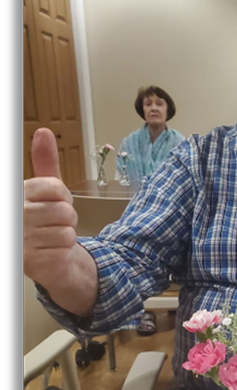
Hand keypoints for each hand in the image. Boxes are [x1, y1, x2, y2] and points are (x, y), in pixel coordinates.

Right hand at [24, 128, 78, 285]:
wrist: (44, 256)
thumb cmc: (44, 219)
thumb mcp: (46, 189)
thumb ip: (45, 162)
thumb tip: (44, 131)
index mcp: (18, 193)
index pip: (56, 188)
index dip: (64, 197)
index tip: (53, 203)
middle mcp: (16, 213)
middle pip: (65, 210)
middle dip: (68, 218)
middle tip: (54, 224)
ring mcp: (21, 238)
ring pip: (67, 230)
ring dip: (67, 234)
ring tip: (53, 237)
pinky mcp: (31, 259)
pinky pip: (66, 246)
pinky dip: (65, 250)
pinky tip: (52, 251)